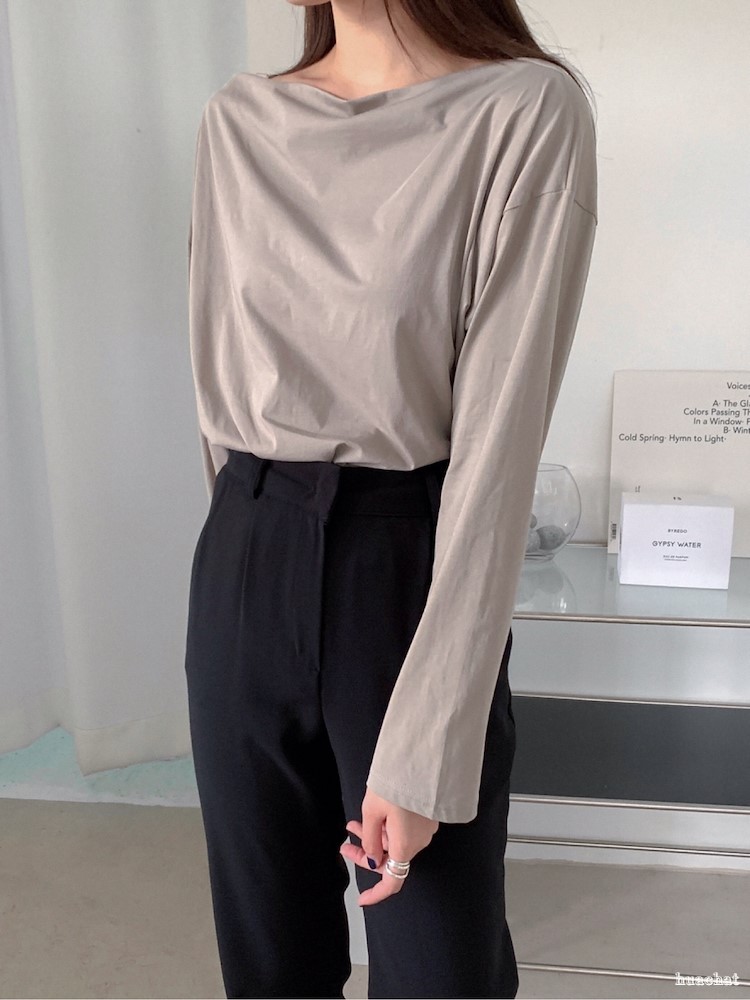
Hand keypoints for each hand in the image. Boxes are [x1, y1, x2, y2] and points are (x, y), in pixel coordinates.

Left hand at [339, 786, 438, 906]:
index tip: (361, 900)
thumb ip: (370, 839)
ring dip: (374, 838)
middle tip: (345, 845)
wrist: (423, 759)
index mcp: (404, 846)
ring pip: (395, 842)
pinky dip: (387, 828)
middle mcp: (418, 842)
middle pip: (390, 859)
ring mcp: (425, 829)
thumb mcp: (372, 811)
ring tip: (352, 824)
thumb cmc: (395, 784)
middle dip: (366, 854)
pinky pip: (405, 831)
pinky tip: (373, 815)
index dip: (376, 894)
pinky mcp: (428, 815)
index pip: (392, 882)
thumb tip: (371, 859)